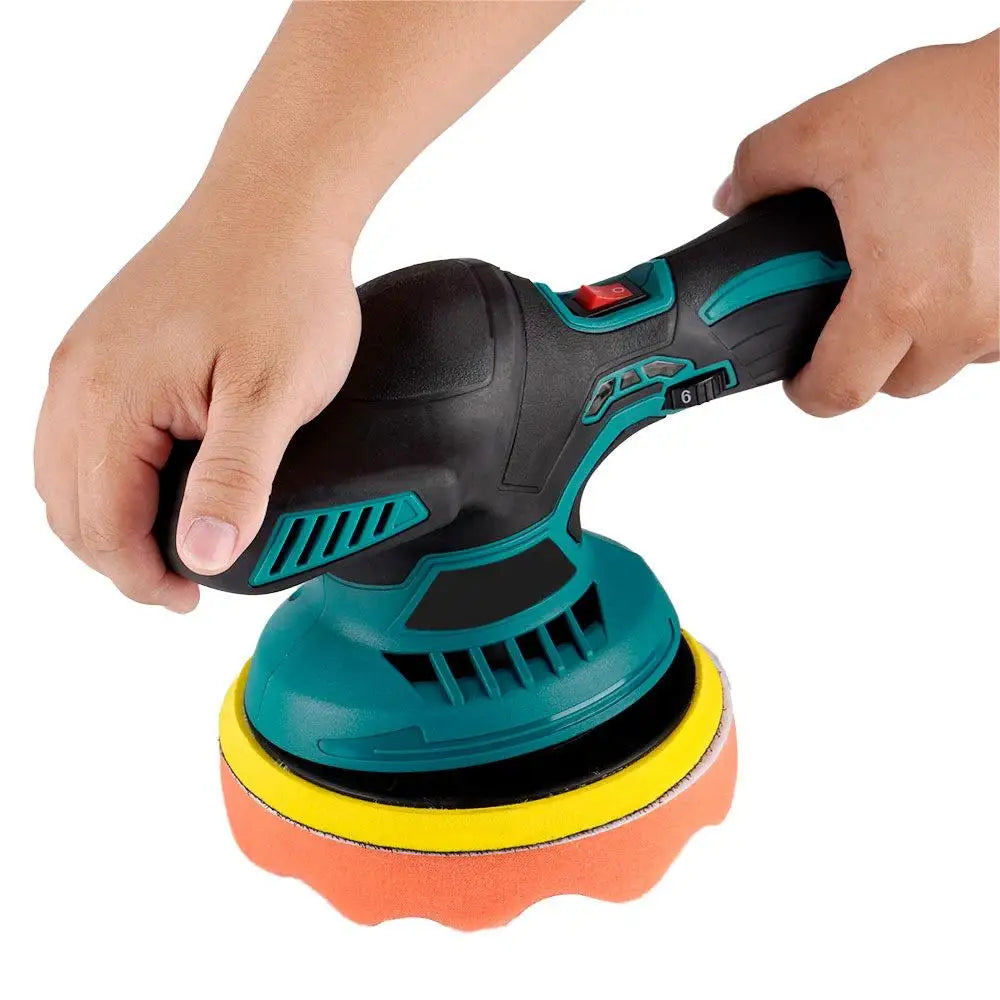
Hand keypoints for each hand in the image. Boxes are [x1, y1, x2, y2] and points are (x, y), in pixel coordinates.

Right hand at [34, 177, 359, 611]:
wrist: (276, 207)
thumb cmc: (280, 288)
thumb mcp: (272, 396)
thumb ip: (234, 480)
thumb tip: (200, 556)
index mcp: (108, 400)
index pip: (101, 527)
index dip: (142, 578)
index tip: (188, 600)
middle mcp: (77, 381)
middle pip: (71, 509)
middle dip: (120, 559)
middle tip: (180, 582)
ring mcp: (84, 361)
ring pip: (67, 476)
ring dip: (109, 522)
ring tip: (168, 545)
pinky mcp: (103, 349)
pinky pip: (79, 437)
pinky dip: (107, 479)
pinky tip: (153, 486)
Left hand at [714, 31, 998, 415]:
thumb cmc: (968, 104)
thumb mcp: (835, 125)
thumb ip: (765, 165)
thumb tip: (735, 198)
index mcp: (901, 297)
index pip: (839, 391)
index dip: (807, 390)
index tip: (797, 374)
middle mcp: (964, 320)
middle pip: (896, 382)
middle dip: (864, 355)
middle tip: (850, 306)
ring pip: (949, 360)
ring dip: (921, 335)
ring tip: (908, 271)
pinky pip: (993, 333)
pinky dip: (966, 311)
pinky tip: (953, 261)